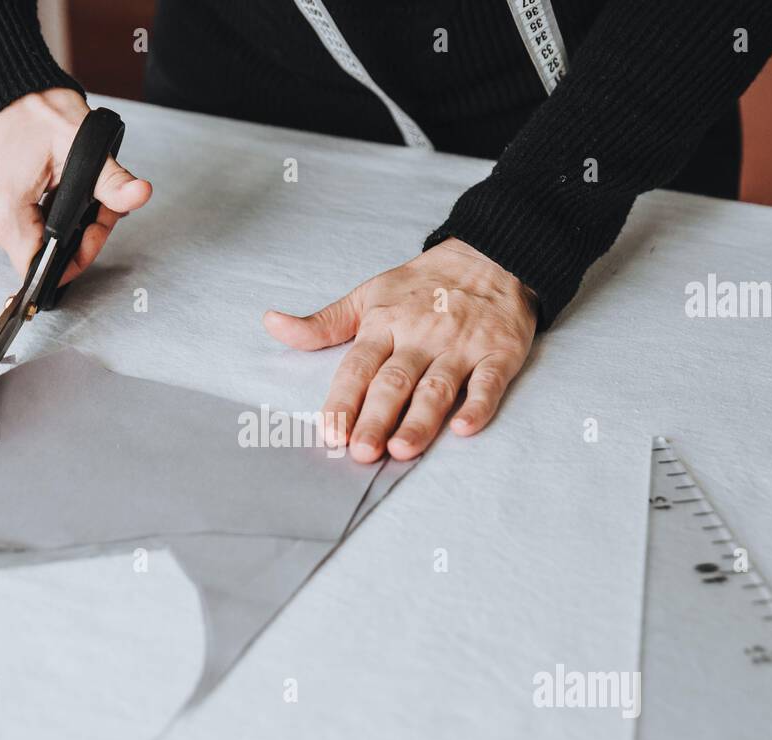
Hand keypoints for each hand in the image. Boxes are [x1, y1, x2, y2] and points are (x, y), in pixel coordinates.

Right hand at [0, 88, 151, 284]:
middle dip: (74, 235)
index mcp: (2, 211)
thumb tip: (139, 194)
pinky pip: (5, 231)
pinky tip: (41, 194)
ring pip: (24, 244)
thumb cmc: (35, 111)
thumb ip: (111, 181)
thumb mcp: (81, 145)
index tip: (93, 233)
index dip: (75, 257)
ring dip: (53, 226)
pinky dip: (30, 218)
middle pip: (37, 255)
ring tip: (66, 192)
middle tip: (93, 205)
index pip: (41, 267)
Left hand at [264, 238, 536, 462]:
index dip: (343, 401)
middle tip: (362, 452)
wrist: (491, 255)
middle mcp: (421, 337)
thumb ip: (323, 322)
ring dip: (419, 420)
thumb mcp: (368, 294)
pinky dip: (479, 405)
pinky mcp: (498, 353)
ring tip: (402, 450)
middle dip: (376, 418)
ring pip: (437, 388)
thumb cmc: (424, 284)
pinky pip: (489, 383)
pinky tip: (464, 428)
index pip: (358, 367)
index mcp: (385, 324)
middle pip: (394, 383)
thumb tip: (272, 324)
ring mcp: (461, 346)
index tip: (331, 433)